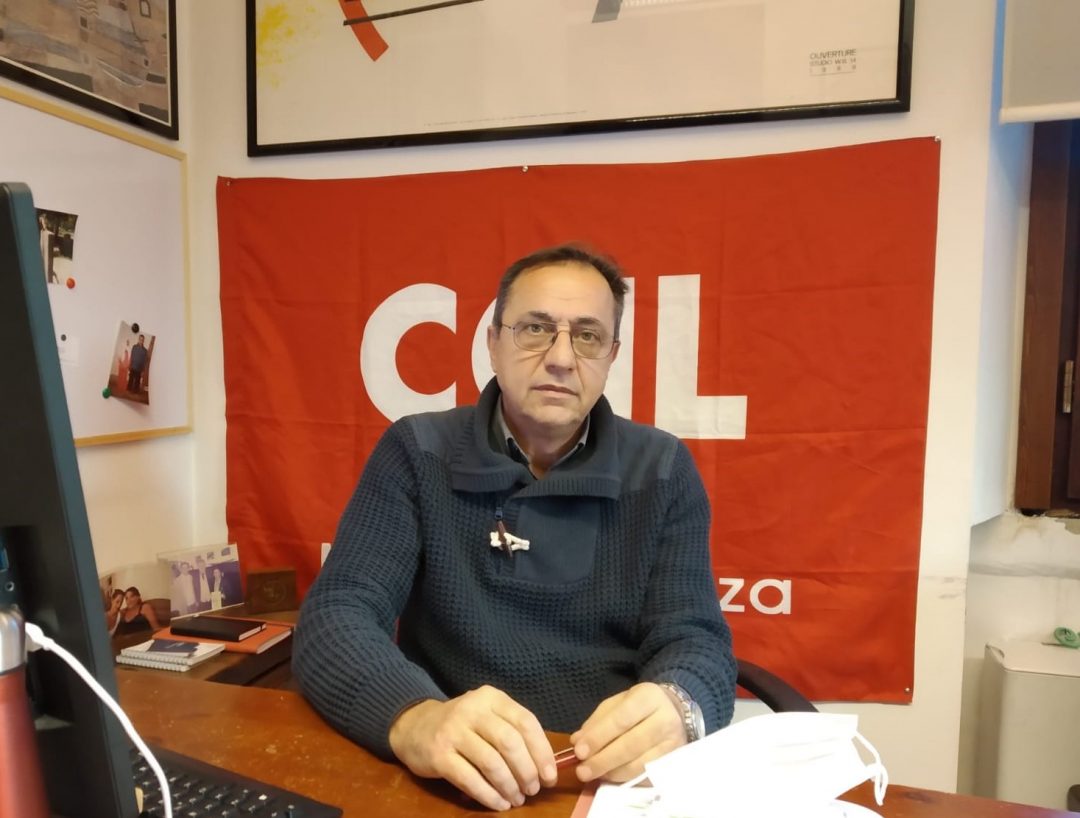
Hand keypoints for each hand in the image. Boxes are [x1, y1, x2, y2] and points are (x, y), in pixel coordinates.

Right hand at [388, 686, 557, 810]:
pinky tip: (499, 804)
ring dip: (509, 786)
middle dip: (527, 771)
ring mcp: (453, 731)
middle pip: (510, 743)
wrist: (415, 726)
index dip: (542, 751)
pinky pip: (470, 779)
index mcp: (491, 698)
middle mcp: (473, 709)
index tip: (550, 776)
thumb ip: (513, 732)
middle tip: (533, 790)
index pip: (525, 722)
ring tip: (517, 799)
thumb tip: (546, 767)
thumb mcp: (487, 716)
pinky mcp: (438, 755)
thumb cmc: (462, 725)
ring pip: (492, 762)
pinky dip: (489, 795)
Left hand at [569, 682, 684, 782]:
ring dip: (611, 772)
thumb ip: (597, 721)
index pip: (621, 720)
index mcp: (649, 697)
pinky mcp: (674, 762)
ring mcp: (673, 744)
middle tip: (582, 770)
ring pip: (639, 764)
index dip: (598, 737)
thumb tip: (577, 742)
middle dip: (602, 760)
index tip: (579, 751)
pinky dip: (624, 778)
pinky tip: (609, 776)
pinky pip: (646, 776)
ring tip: (592, 774)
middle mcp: (666, 720)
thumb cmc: (640, 707)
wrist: (673, 711)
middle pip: (630, 745)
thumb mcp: (618, 703)